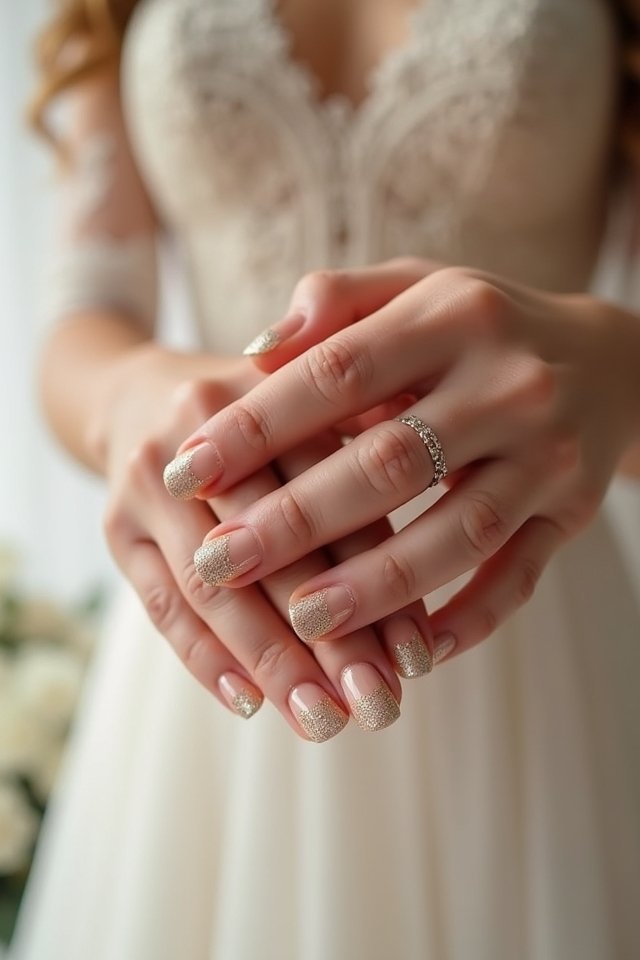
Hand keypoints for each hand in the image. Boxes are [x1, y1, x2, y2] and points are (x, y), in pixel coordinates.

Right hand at [101, 343, 427, 740]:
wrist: (137, 397)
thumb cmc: (257, 416)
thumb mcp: (315, 404)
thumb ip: (375, 442)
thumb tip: (455, 521)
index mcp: (269, 392)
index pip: (335, 499)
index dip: (379, 579)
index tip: (419, 659)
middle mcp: (201, 431)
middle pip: (273, 550)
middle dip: (330, 639)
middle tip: (379, 708)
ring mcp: (149, 483)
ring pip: (215, 588)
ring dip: (272, 664)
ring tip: (323, 723)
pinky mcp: (116, 528)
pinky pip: (161, 604)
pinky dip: (206, 659)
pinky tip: (251, 704)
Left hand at [166, 263, 639, 656]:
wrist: (609, 358)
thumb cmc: (480, 325)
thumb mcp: (415, 286)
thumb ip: (335, 303)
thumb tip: (252, 354)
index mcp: (453, 317)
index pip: (335, 374)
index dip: (254, 425)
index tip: (184, 472)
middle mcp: (508, 384)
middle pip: (389, 463)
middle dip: (296, 521)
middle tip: (218, 564)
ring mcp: (547, 454)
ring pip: (455, 533)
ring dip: (376, 586)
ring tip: (302, 621)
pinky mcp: (572, 511)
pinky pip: (521, 576)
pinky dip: (469, 619)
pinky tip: (412, 652)